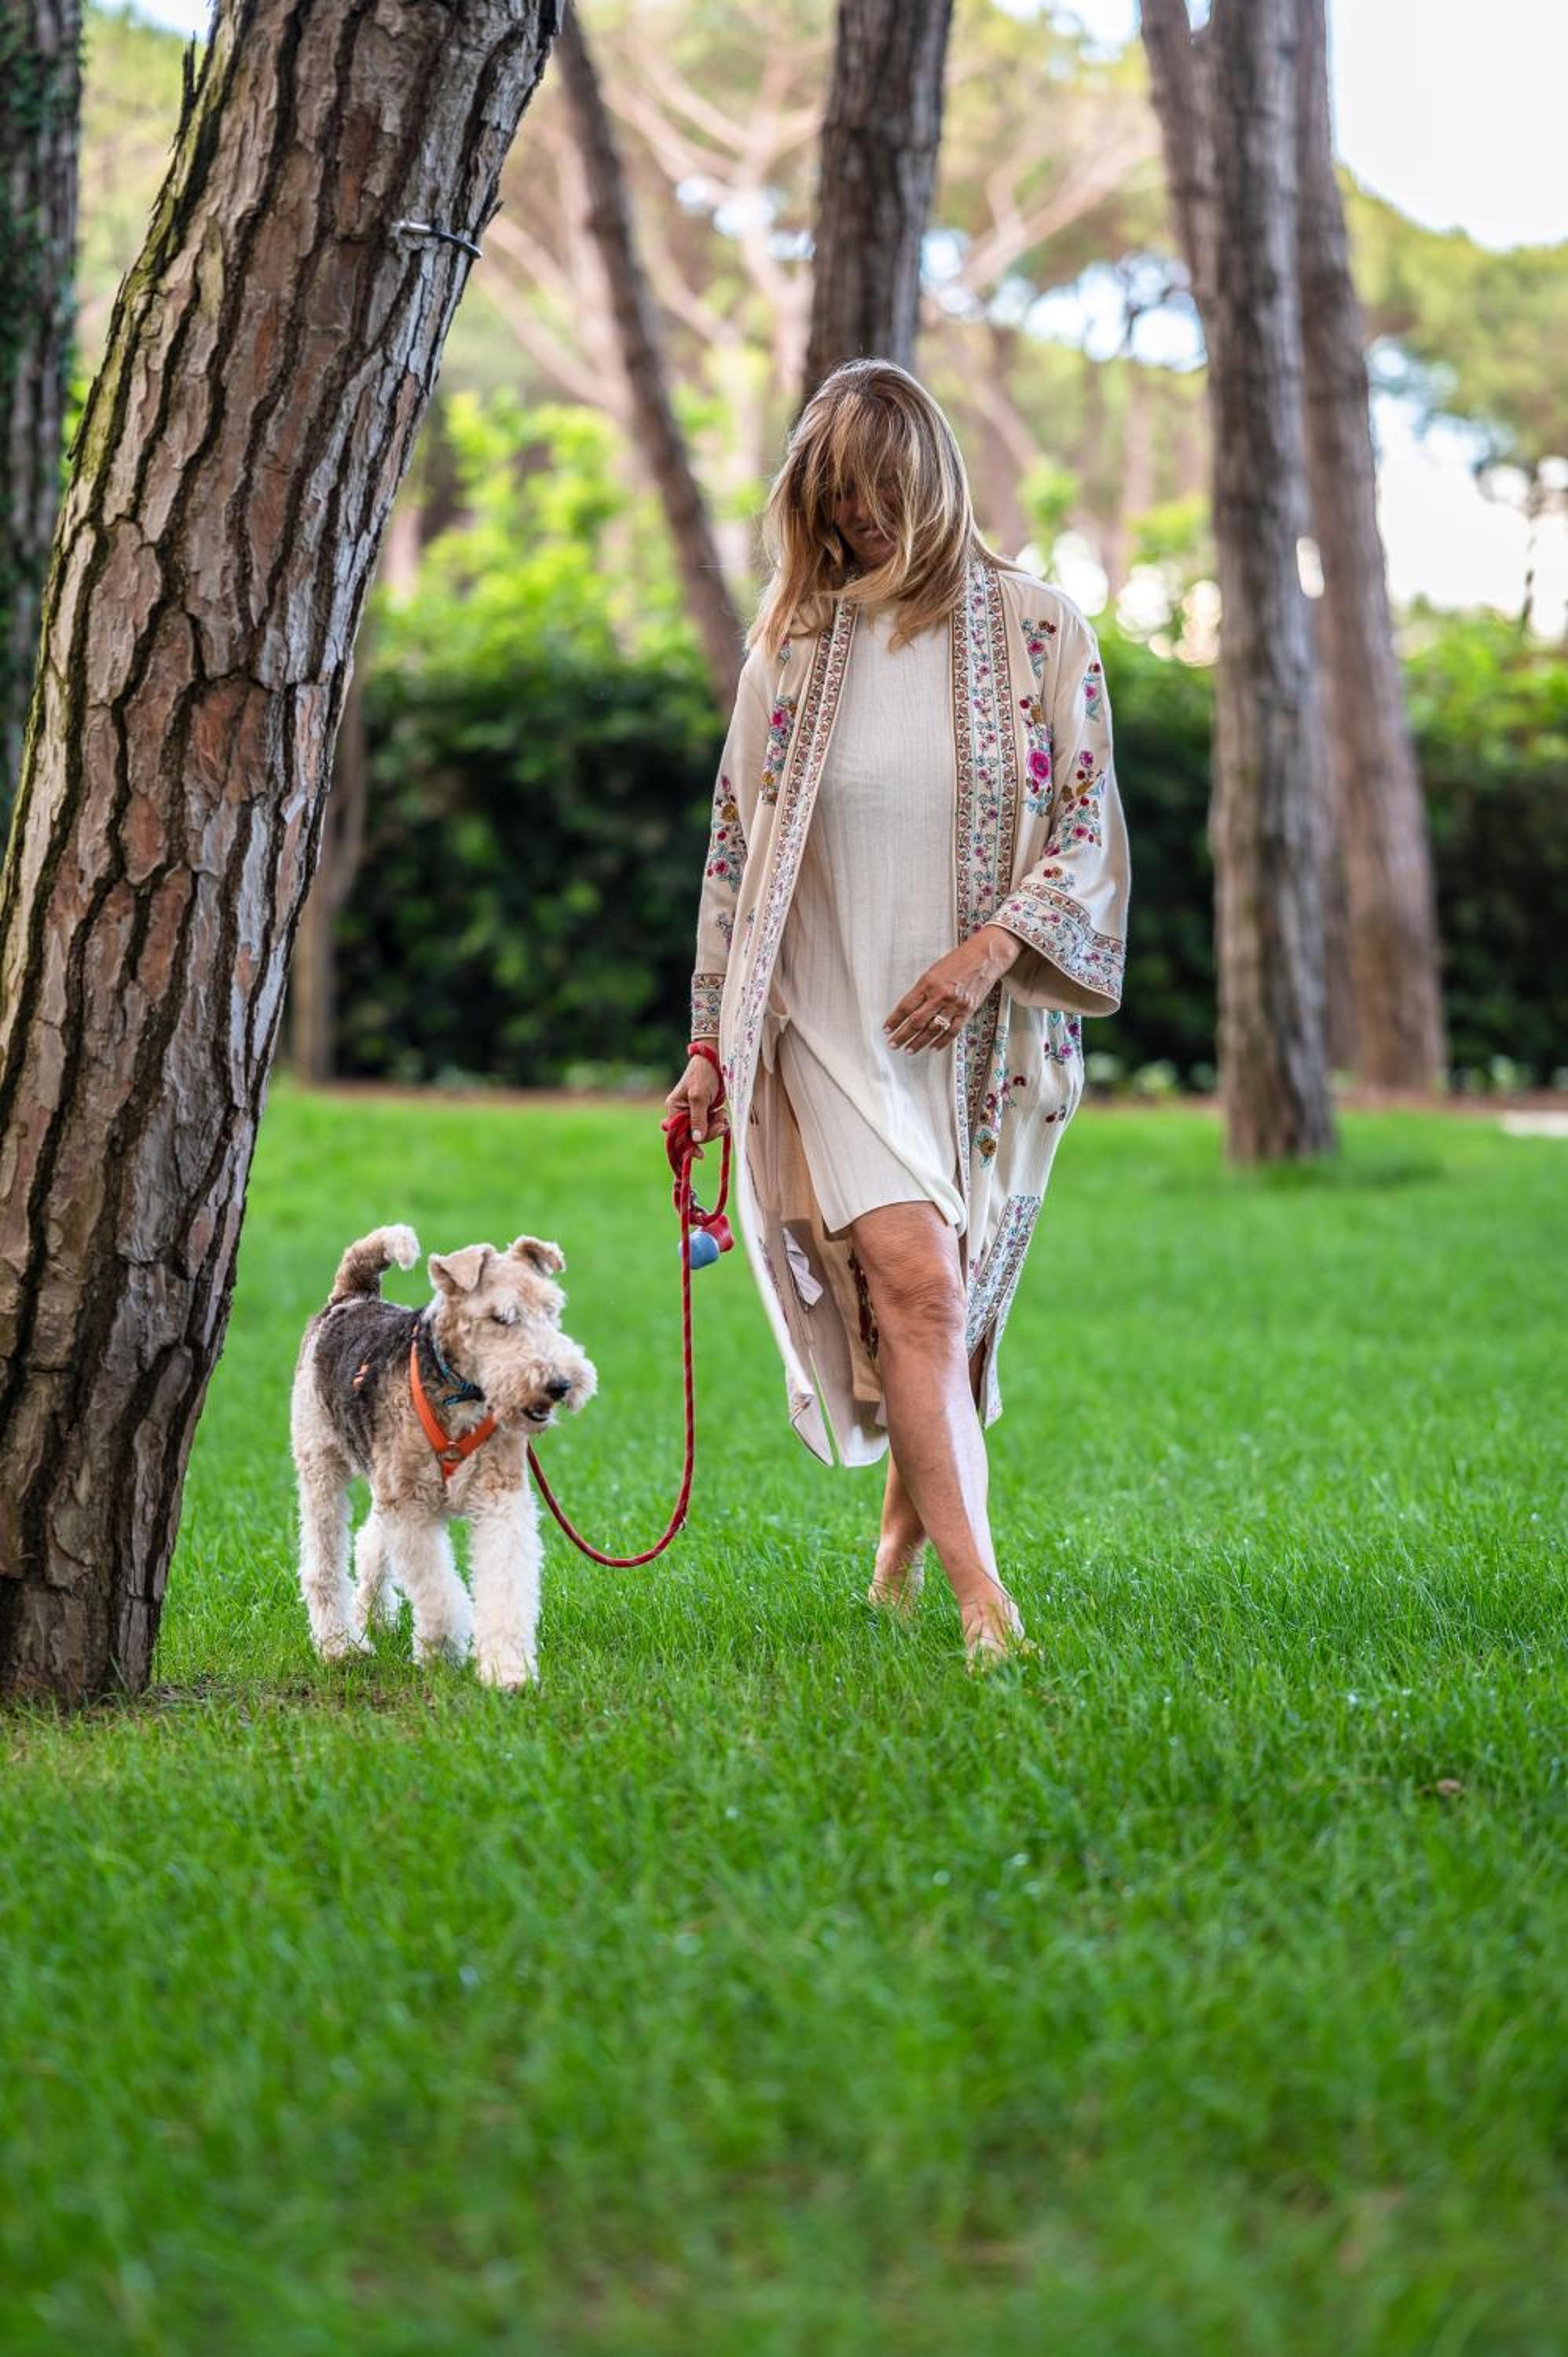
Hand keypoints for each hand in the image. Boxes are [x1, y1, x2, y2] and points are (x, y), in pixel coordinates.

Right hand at [664, 1050, 728, 1147]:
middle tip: (721, 1124)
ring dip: (716, 1126)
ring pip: (704, 1132)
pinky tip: (722, 1113)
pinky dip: (719, 1122)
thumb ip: (697, 1118)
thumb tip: (695, 1139)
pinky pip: (712, 1125)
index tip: (700, 1155)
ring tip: (722, 1114)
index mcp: (674, 1109)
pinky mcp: (706, 1112)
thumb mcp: (699, 1096)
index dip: (687, 1146)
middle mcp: (682, 1113)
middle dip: (708, 1132)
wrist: (716, 1060)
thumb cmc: (704, 1074)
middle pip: (693, 1136)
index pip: (678, 1135)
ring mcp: (694, 1113)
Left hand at [883, 926, 1021, 1052]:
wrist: (984, 957)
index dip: (894, 1020)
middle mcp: (940, 995)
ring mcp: (955, 1005)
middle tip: (893, 1044)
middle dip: (903, 1035)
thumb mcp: (933, 971)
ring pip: (933, 1029)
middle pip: (917, 1021)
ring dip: (919, 1042)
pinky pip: (952, 1031)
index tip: (887, 1029)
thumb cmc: (958, 961)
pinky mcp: (967, 1011)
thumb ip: (922, 990)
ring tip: (909, 1050)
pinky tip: (933, 1048)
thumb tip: (909, 1009)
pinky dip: (941, 1042)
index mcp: (928, 983)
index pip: (906, 1006)